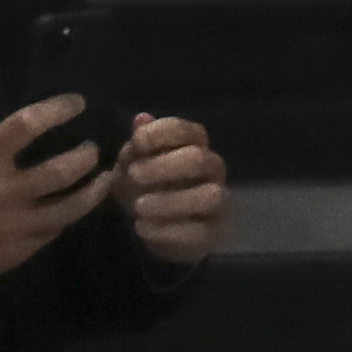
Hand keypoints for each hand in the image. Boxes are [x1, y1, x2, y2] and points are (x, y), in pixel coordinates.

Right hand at [0, 99, 112, 298]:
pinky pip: (55, 230)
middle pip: (61, 170)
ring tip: (105, 180)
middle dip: (87, 157)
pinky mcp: (20, 251)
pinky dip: (68, 216)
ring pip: (71, 207)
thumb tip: (32, 134)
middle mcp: (0, 190)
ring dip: (94, 191)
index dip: (58, 110)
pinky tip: (74, 207)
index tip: (78, 103)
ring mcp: (14, 224)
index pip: (27, 124)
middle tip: (96, 150)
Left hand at [113, 114, 229, 264]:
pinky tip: (142, 227)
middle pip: (200, 159)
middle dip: (165, 166)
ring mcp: (219, 201)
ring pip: (210, 196)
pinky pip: (200, 232)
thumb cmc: (143, 184)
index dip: (160, 133)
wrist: (150, 226)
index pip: (185, 130)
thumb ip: (137, 144)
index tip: (136, 143)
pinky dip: (168, 231)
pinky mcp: (215, 232)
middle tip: (134, 175)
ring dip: (171, 201)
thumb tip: (142, 119)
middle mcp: (212, 169)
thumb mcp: (132, 161)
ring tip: (139, 207)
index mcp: (194, 144)